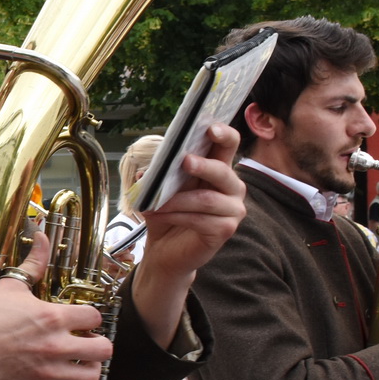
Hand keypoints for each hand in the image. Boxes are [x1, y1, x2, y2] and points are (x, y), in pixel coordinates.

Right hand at [0, 234, 110, 379]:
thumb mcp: (8, 286)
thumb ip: (32, 264)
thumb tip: (42, 239)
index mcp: (51, 318)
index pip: (95, 317)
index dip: (91, 316)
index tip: (84, 318)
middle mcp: (55, 345)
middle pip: (104, 348)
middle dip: (99, 342)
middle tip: (88, 339)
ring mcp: (48, 369)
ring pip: (93, 375)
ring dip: (90, 365)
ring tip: (81, 359)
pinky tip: (61, 370)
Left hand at [139, 124, 245, 278]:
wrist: (164, 252)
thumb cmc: (167, 216)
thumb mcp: (159, 190)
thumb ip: (158, 175)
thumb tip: (146, 171)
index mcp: (218, 170)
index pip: (228, 145)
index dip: (223, 134)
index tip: (211, 128)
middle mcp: (232, 188)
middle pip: (222, 171)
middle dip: (202, 165)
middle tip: (184, 161)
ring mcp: (232, 210)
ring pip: (206, 198)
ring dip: (176, 200)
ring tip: (154, 202)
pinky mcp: (226, 230)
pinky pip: (200, 219)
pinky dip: (176, 216)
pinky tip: (159, 215)